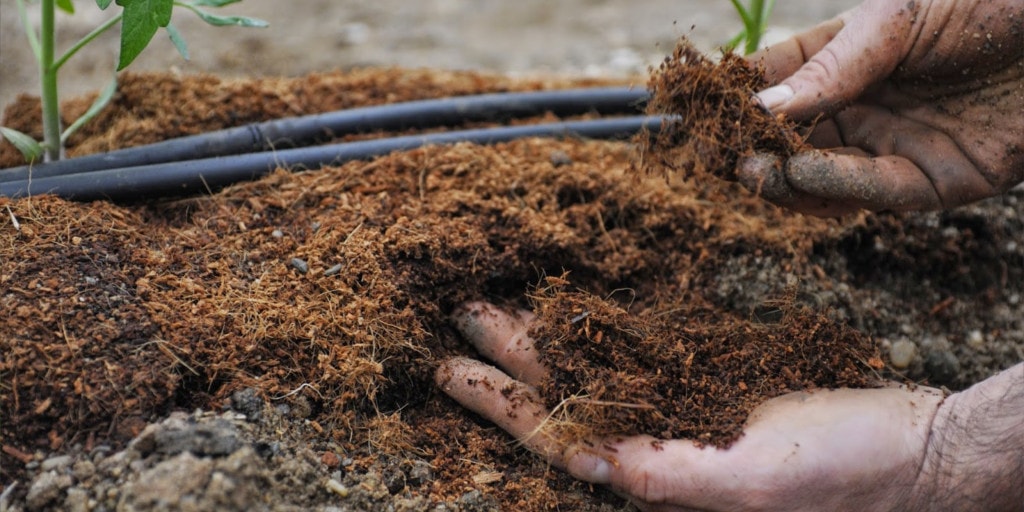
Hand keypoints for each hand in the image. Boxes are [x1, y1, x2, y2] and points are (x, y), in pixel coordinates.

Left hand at [436, 301, 945, 510]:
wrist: (921, 450)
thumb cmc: (851, 478)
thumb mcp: (752, 484)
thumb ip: (668, 476)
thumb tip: (593, 461)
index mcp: (656, 479)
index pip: (557, 439)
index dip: (500, 406)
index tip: (452, 370)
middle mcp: (659, 445)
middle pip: (565, 397)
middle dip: (508, 359)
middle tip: (463, 313)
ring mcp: (685, 412)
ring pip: (596, 369)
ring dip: (546, 339)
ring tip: (500, 303)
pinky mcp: (715, 383)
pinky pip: (644, 352)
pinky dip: (603, 330)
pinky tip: (577, 308)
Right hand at [739, 0, 1022, 215]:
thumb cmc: (987, 4)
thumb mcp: (899, 19)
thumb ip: (833, 67)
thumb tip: (761, 107)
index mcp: (849, 56)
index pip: (776, 80)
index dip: (733, 96)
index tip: (693, 111)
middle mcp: (865, 105)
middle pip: (790, 137)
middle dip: (749, 146)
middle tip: (713, 154)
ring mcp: (896, 146)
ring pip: (822, 176)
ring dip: (782, 176)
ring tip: (750, 168)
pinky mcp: (934, 182)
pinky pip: (873, 191)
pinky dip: (832, 185)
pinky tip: (799, 172)